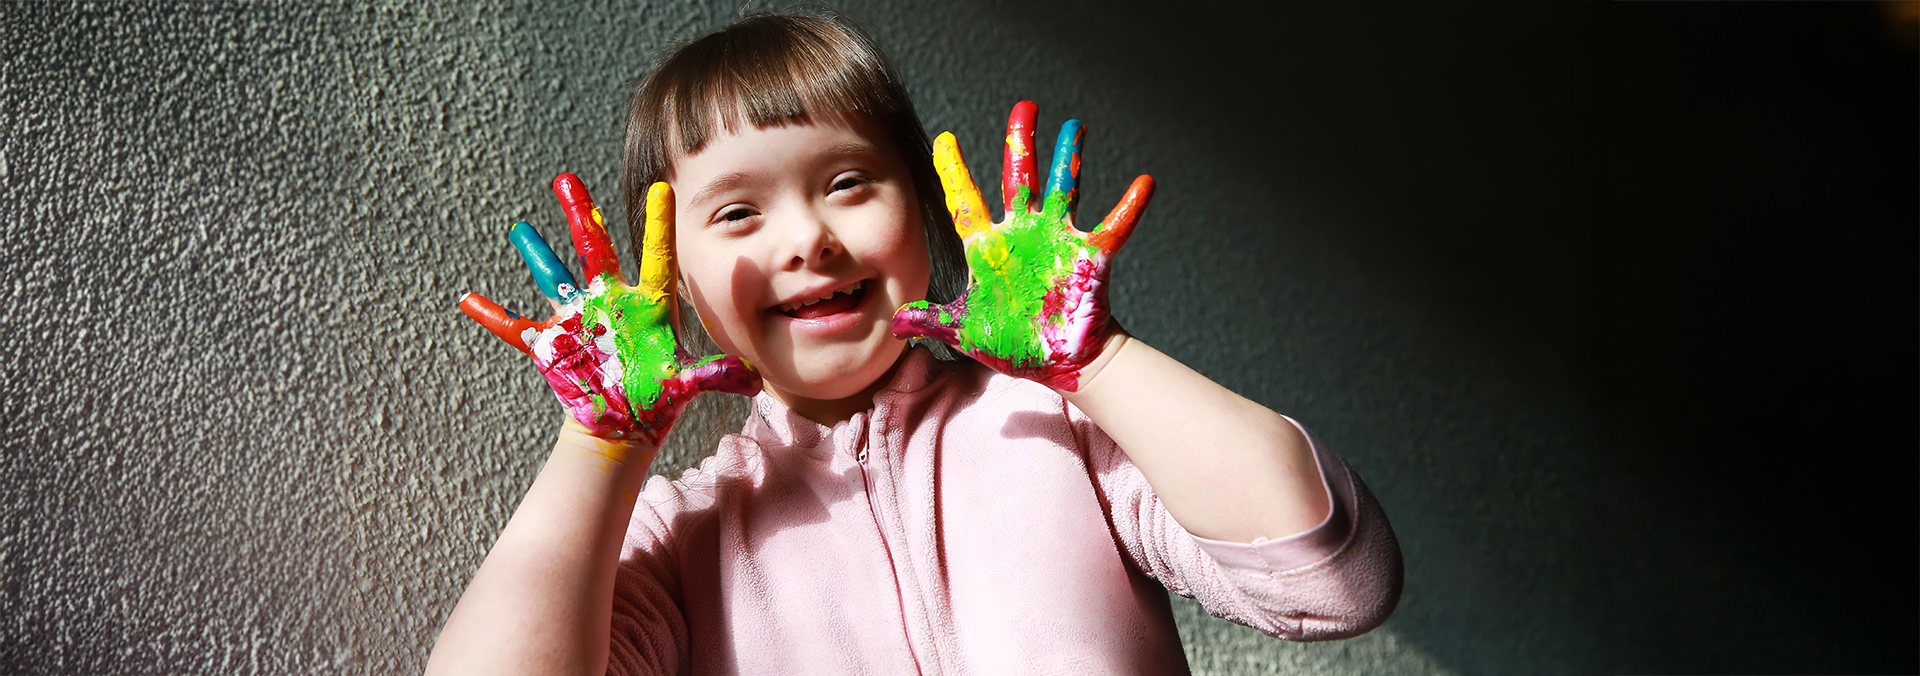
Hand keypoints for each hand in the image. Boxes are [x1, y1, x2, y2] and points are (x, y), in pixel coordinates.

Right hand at [460, 175, 759, 443]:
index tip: (662, 186)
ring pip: (554, 277)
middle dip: (581, 215)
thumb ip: (715, 377)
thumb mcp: (686, 386)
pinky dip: (494, 317)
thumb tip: (753, 377)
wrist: (625, 420)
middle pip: (595, 251)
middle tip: (567, 179)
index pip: (656, 257)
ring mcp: (579, 320)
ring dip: (537, 255)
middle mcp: (610, 302)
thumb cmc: (657, 399)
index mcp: (647, 306)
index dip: (658, 224)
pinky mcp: (554, 344)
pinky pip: (517, 329)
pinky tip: (470, 301)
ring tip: (519, 228)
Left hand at [891, 101, 1153, 390]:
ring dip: (1069, 157)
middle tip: (1025, 107)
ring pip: (1064, 188)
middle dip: (1022, 142)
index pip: (966, 202)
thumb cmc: (1015, 345)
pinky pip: (1113, 228)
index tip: (945, 139)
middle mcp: (1024, 235)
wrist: (1059, 364)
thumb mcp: (965, 331)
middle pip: (1020, 178)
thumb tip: (895, 322)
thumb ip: (931, 320)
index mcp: (990, 249)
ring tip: (1075, 125)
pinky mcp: (1089, 258)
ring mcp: (1058, 242)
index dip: (954, 172)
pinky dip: (1129, 207)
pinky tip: (1144, 183)